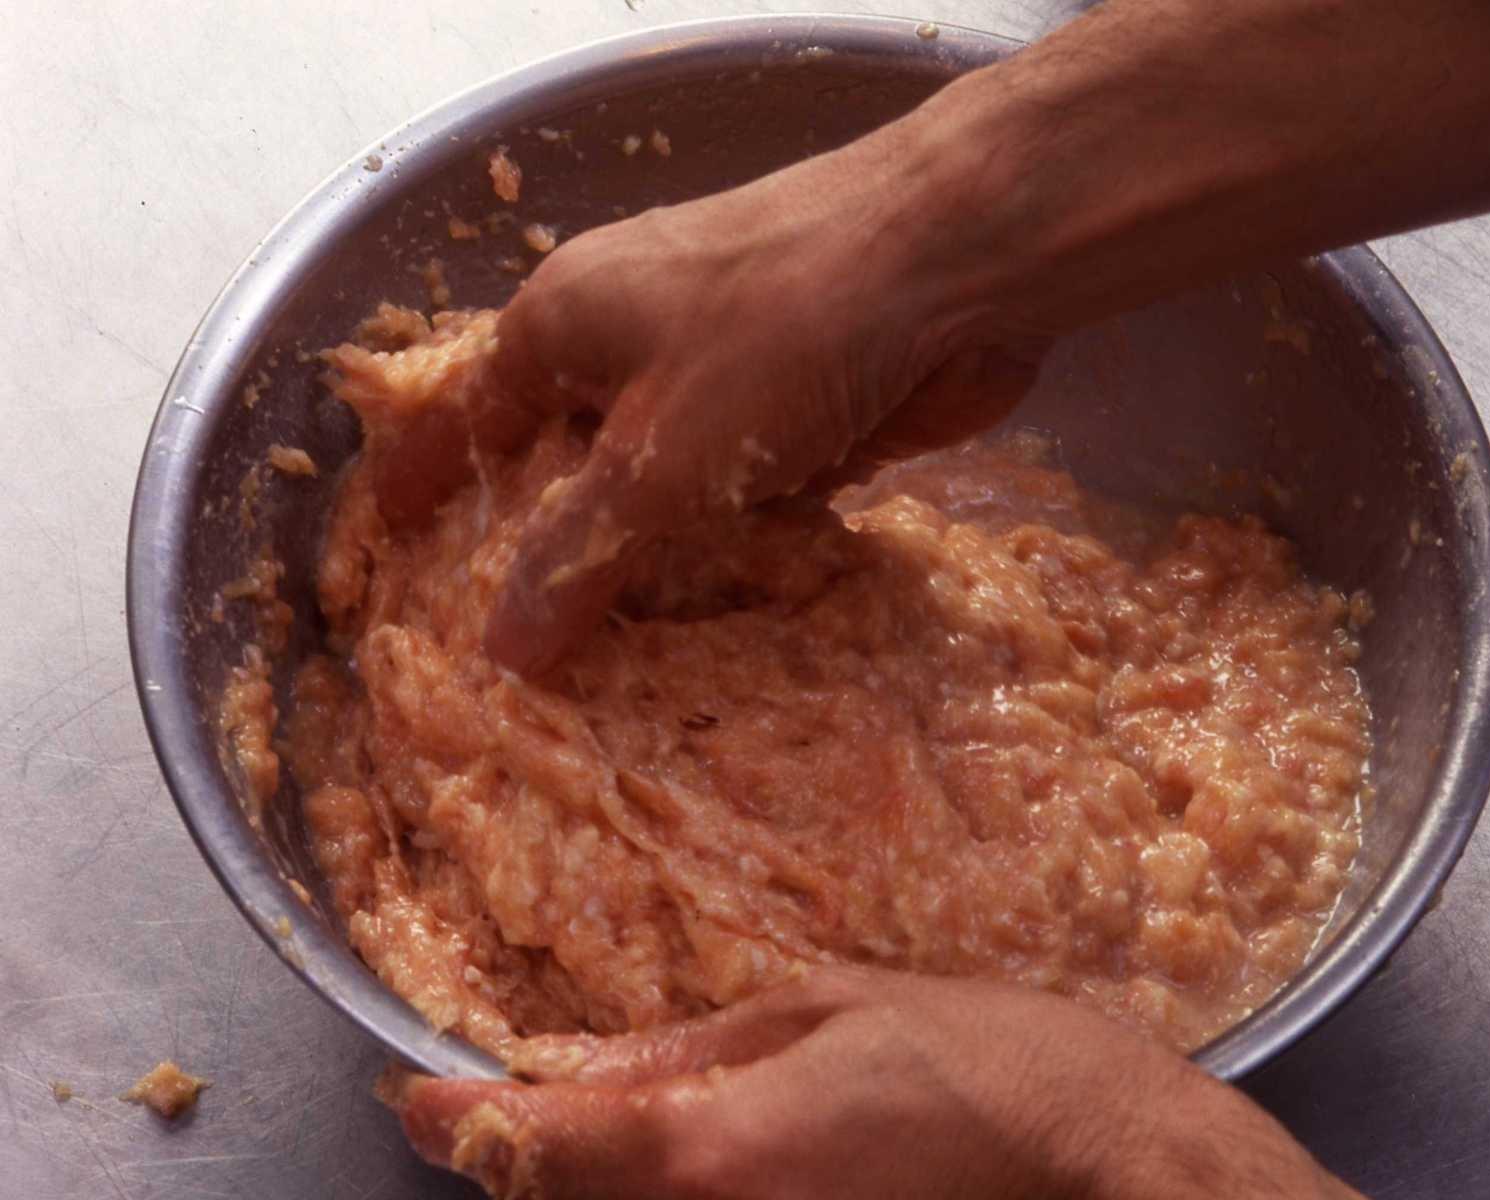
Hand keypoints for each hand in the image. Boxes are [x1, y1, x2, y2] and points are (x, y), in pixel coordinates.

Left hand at [390, 965, 1361, 1199]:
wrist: (1099, 1161)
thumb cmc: (977, 1061)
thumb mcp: (830, 1009)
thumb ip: (695, 1047)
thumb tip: (589, 1063)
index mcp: (707, 1149)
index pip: (531, 1145)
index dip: (458, 1119)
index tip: (417, 1094)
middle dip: (533, 1160)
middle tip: (531, 1105)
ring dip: (605, 1182)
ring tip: (651, 1124)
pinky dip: (680, 1198)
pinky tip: (731, 1157)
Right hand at [482, 138, 1040, 674]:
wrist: (959, 264)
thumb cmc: (779, 333)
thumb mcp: (658, 460)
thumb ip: (579, 554)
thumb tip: (503, 649)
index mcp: (565, 324)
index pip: (469, 412)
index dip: (430, 479)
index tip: (392, 535)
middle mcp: (635, 340)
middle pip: (575, 460)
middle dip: (563, 546)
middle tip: (533, 649)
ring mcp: (727, 370)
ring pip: (671, 484)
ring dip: (668, 555)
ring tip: (635, 658)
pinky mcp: (806, 403)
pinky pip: (751, 489)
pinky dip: (748, 538)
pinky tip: (744, 606)